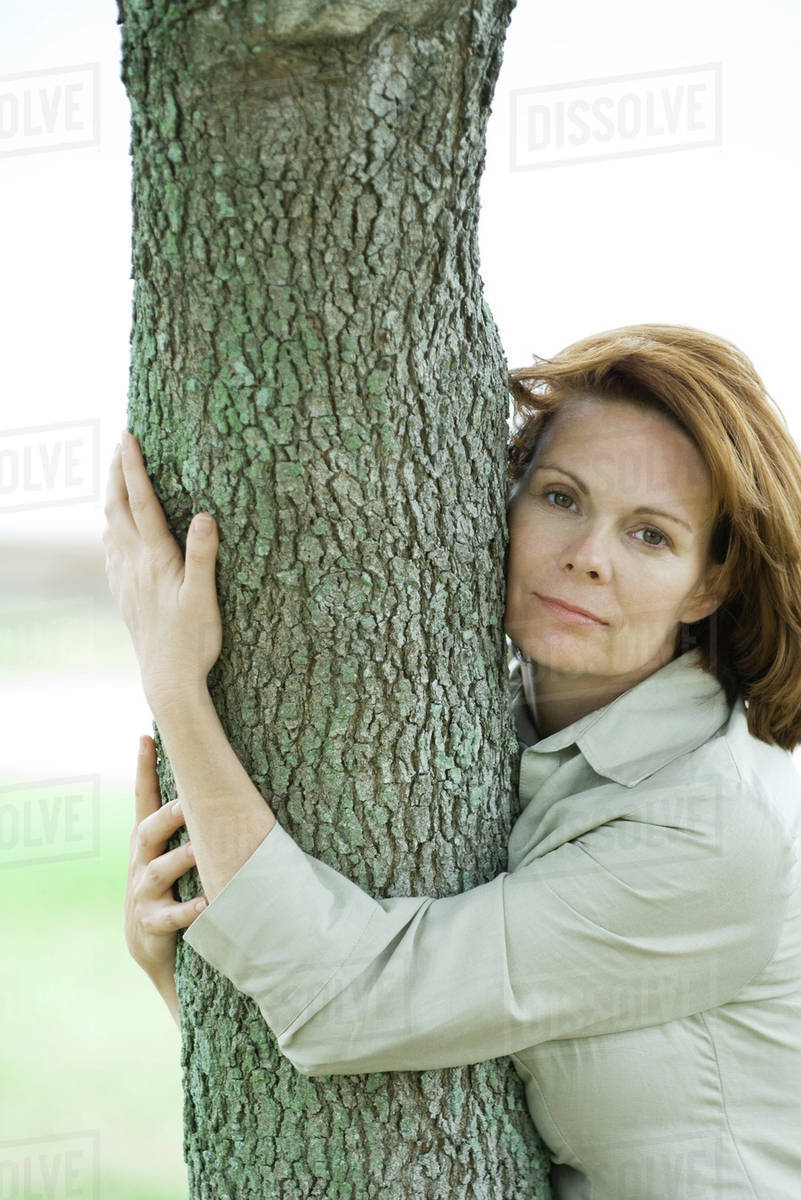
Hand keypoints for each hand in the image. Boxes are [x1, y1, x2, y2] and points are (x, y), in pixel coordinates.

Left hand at [102, 432, 221, 714]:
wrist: (167, 679)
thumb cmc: (192, 641)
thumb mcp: (204, 599)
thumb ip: (203, 556)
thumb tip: (203, 515)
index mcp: (155, 560)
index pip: (141, 503)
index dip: (134, 469)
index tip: (127, 438)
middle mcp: (134, 565)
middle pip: (116, 509)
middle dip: (116, 474)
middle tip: (120, 445)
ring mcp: (125, 579)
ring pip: (110, 527)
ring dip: (112, 497)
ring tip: (116, 477)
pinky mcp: (124, 594)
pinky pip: (111, 550)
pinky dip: (111, 527)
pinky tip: (114, 529)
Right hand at [125, 734, 207, 983]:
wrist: (150, 946)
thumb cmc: (171, 887)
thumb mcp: (171, 853)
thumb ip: (188, 823)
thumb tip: (223, 780)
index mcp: (148, 841)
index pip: (143, 799)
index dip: (144, 769)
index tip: (145, 738)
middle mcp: (141, 862)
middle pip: (147, 831)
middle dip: (166, 816)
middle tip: (188, 802)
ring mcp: (144, 893)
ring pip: (158, 871)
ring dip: (180, 859)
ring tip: (200, 850)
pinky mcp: (152, 923)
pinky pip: (170, 915)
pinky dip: (188, 909)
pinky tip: (206, 904)